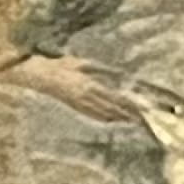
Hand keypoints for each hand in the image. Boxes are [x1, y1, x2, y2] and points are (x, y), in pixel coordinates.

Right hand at [14, 55, 138, 127]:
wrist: (42, 76)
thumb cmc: (61, 66)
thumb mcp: (81, 62)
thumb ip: (98, 68)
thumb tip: (116, 72)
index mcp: (90, 85)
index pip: (114, 97)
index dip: (127, 104)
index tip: (139, 107)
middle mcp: (87, 97)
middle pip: (111, 109)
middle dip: (126, 114)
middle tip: (140, 118)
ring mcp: (81, 104)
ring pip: (103, 114)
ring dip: (117, 118)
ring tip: (130, 120)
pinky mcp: (75, 107)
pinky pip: (93, 115)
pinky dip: (104, 118)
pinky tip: (111, 120)